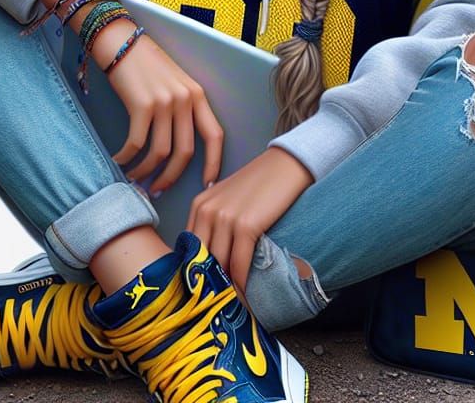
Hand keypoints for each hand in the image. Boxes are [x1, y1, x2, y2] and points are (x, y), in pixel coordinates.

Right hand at [103, 23, 224, 193]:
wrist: (121, 43)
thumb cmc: (146, 65)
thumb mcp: (175, 84)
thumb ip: (182, 109)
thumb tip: (179, 148)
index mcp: (198, 95)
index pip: (215, 135)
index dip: (214, 164)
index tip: (207, 185)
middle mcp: (185, 99)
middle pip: (185, 152)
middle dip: (171, 177)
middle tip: (157, 189)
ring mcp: (164, 102)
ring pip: (160, 152)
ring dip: (145, 171)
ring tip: (134, 177)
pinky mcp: (141, 104)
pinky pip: (136, 143)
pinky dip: (127, 158)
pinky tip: (119, 161)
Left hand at [187, 146, 313, 298]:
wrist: (286, 165)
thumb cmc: (261, 184)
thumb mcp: (229, 199)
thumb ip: (216, 223)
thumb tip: (213, 259)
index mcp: (199, 205)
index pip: (189, 249)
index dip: (196, 273)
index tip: (204, 293)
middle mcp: (206, 211)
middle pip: (200, 260)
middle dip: (208, 285)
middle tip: (217, 307)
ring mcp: (225, 218)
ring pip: (219, 266)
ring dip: (226, 290)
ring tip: (232, 308)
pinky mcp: (245, 225)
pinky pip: (239, 264)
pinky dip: (242, 285)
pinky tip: (246, 297)